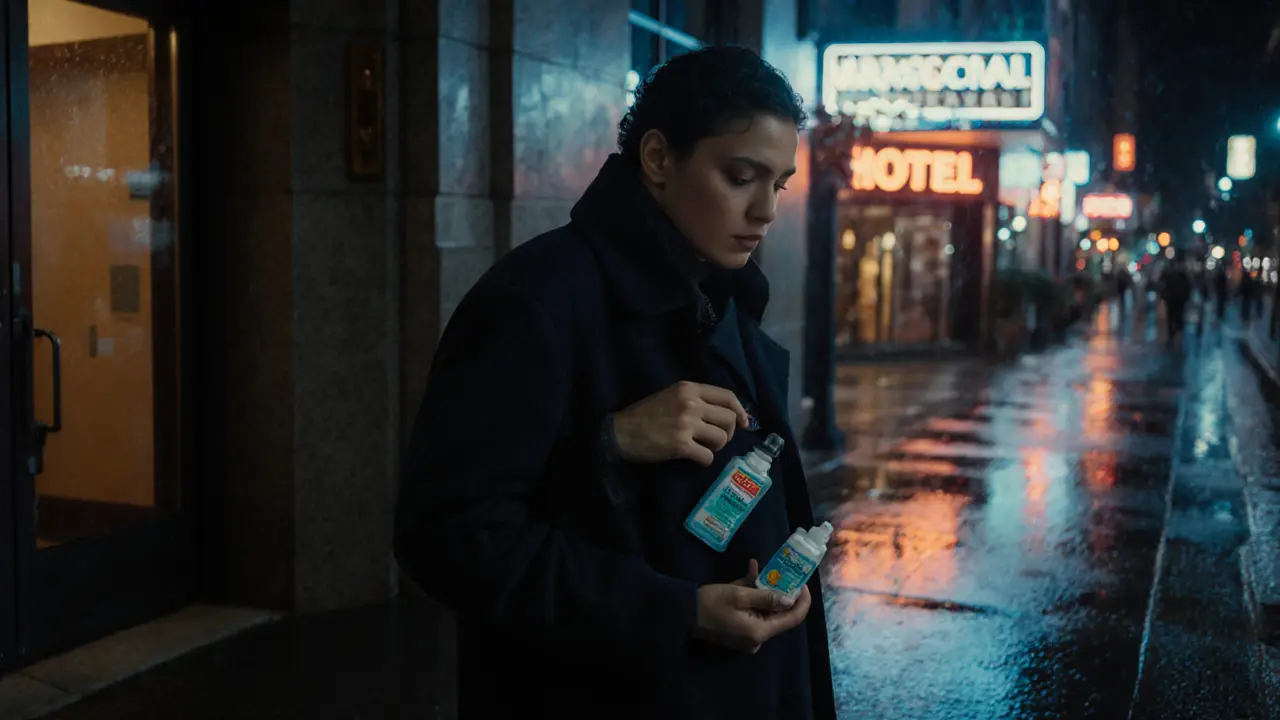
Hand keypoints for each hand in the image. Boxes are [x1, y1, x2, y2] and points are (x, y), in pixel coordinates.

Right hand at [612, 381, 749, 465]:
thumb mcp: (670, 396)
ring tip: (703, 448)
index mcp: (689, 389)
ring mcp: (687, 424)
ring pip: (721, 438)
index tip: (744, 423)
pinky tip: (695, 458)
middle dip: (728, 433)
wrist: (621, 432)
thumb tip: (724, 412)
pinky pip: (708, 456)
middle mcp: (691, 403)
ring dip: (716, 447)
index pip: (727, 396)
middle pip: (729, 419)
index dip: (740, 411)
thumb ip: (695, 399)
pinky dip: (705, 460)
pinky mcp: (681, 445)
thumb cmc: (644, 414)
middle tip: (717, 439)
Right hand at [692, 559, 811, 653]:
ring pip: (766, 611)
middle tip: (781, 571)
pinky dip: (754, 596)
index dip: (802, 601)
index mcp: (760, 632)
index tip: (803, 582)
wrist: (683, 613)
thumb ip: (767, 597)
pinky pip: (754, 613)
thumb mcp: (740, 595)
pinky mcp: (740, 632)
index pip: (792, 619)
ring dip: (765, 590)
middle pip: (779, 615)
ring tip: (760, 569)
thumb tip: (790, 600)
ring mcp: (748, 637)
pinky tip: (749, 575)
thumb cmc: (711, 602)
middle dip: (781, 591)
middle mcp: (757, 639)